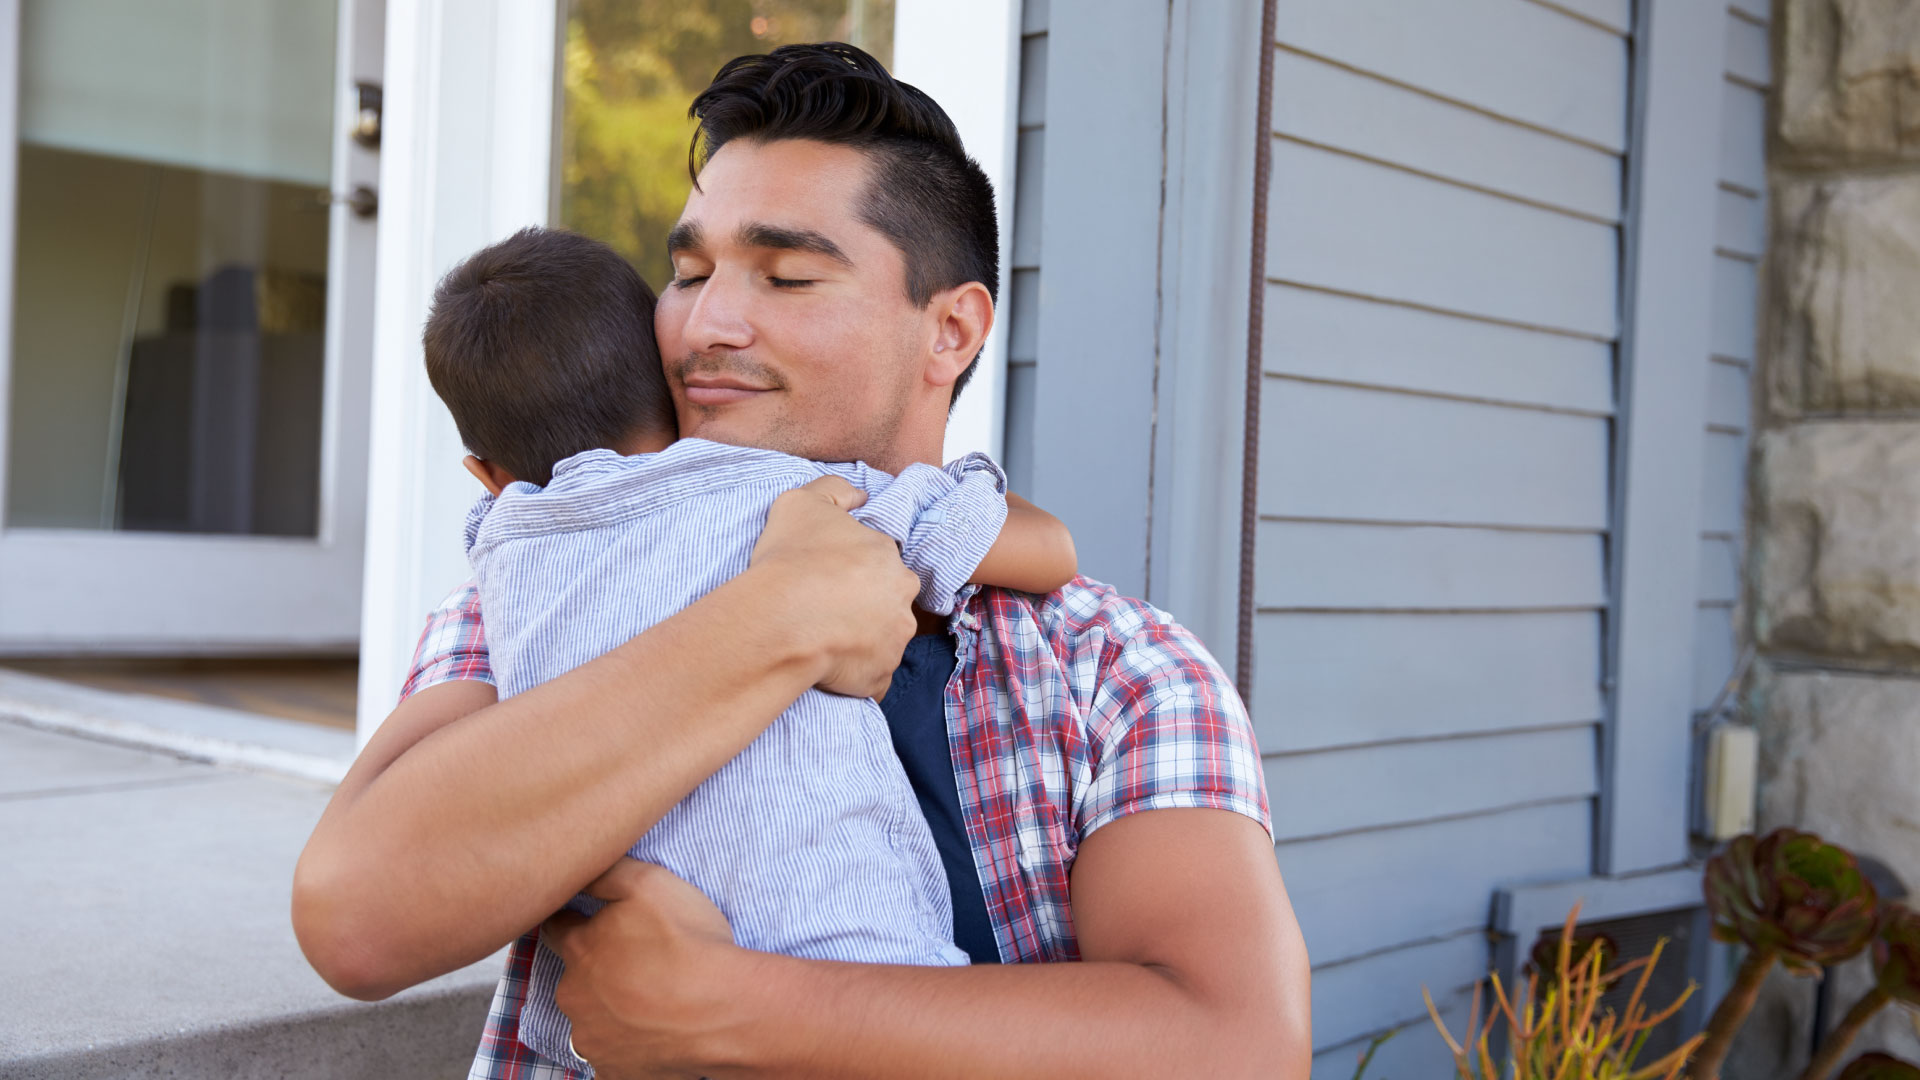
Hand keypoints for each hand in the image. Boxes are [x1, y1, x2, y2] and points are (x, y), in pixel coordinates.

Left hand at [545, 859, 749, 1079]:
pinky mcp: (614, 1072)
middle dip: (596, 968)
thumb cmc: (687, 944)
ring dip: (611, 1009)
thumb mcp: (647, 883)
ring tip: (652, 998)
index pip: (556, 928)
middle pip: (575, 977)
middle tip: (637, 960)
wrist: (722, 1010)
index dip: (571, 919)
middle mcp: (574, 997)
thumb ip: (606, 872)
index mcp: (579, 950)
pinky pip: (612, 1055)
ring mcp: (592, 1039)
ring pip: (592, 1018)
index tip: (586, 917)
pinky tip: (654, 1031)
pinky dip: (627, 1044)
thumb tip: (579, 866)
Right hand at [748, 476, 918, 699]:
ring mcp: (895, 641)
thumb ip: (834, 490)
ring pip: (884, 640)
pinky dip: (855, 675)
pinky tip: (827, 667)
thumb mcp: (803, 501)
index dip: (852, 571)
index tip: (826, 579)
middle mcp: (902, 598)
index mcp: (889, 557)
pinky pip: (871, 677)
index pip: (879, 563)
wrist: (782, 618)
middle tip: (826, 611)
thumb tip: (860, 496)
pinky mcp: (880, 676)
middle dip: (865, 607)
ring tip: (823, 640)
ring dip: (862, 641)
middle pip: (888, 602)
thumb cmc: (791, 559)